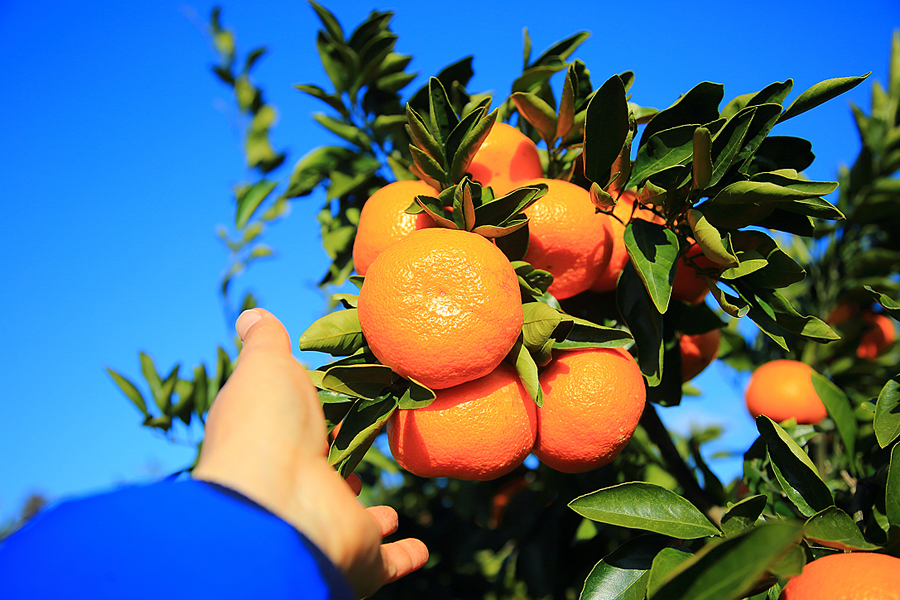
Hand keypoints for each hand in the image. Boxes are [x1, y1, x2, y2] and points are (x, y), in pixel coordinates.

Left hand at [192, 308, 427, 596]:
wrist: (274, 503)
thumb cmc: (266, 425)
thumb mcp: (266, 366)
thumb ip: (266, 342)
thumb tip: (252, 314)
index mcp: (276, 443)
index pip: (298, 432)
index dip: (313, 422)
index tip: (335, 410)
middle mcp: (300, 487)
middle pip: (327, 478)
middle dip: (341, 472)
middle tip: (360, 461)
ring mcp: (330, 522)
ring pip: (355, 524)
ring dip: (372, 519)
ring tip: (388, 514)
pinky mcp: (359, 553)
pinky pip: (387, 560)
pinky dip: (405, 556)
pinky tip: (419, 549)